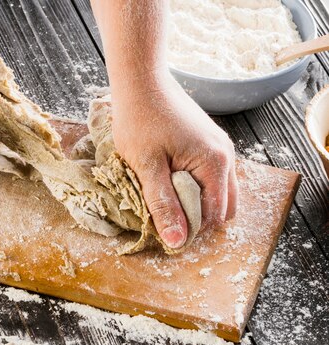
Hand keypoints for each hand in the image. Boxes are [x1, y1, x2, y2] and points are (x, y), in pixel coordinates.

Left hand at [111, 74, 237, 247]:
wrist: (141, 80)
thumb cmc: (140, 120)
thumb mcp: (146, 167)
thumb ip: (162, 204)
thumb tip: (176, 241)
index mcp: (216, 164)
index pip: (213, 215)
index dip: (189, 228)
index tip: (162, 229)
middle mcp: (226, 156)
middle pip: (222, 205)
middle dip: (195, 216)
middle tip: (163, 214)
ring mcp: (220, 146)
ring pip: (217, 190)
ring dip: (193, 200)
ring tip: (163, 196)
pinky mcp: (208, 141)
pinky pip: (209, 175)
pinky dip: (193, 184)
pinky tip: (168, 178)